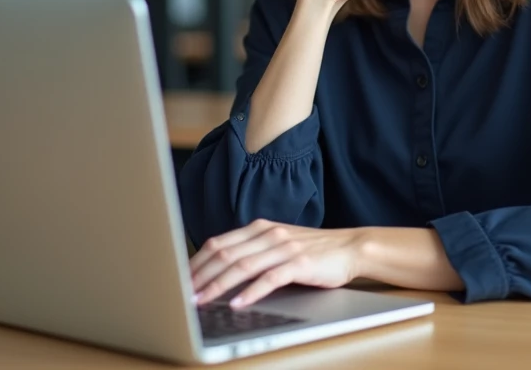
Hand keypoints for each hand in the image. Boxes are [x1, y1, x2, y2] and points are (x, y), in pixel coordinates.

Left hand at [190, 220, 363, 308]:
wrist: (350, 247)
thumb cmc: (312, 250)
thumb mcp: (277, 244)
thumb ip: (252, 251)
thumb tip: (219, 270)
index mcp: (259, 228)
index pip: (219, 243)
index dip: (197, 262)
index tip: (180, 279)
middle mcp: (268, 234)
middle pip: (225, 254)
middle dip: (201, 275)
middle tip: (183, 293)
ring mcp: (284, 247)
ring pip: (243, 266)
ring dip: (218, 285)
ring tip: (202, 300)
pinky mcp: (300, 263)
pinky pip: (270, 278)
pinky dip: (251, 292)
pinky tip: (238, 303)